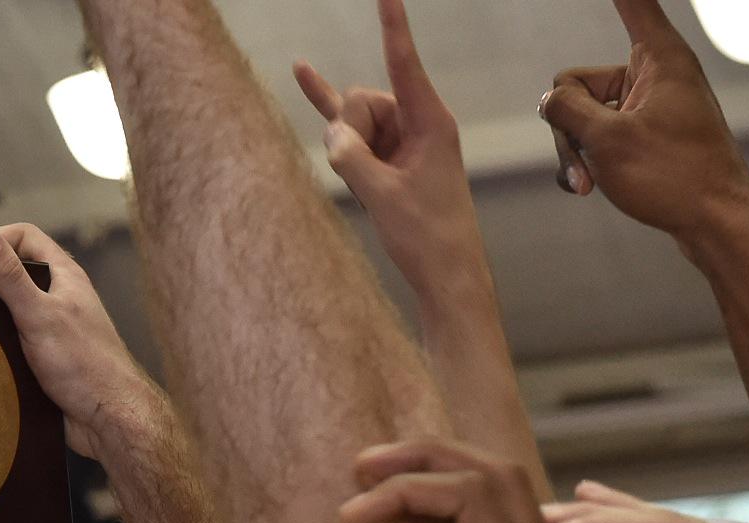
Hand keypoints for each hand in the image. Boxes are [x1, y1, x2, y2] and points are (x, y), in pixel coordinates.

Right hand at [0, 224, 157, 456]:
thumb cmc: (86, 365)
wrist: (111, 419)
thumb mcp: (39, 314)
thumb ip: (9, 277)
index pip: (26, 237)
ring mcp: (53, 328)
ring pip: (12, 310)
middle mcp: (60, 298)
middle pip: (15, 272)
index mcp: (64, 277)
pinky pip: (13, 342)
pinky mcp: (46, 357)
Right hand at [292, 0, 486, 281]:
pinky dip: (327, 103)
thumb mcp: (383, 195)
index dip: (392, 25)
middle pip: (363, 98)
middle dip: (349, 129)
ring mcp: (398, 136)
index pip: (403, 62)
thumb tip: (332, 136)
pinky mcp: (384, 152)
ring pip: (351, 119)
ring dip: (345, 147)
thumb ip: (351, 158)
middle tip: (364, 172)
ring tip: (368, 183)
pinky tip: (303, 72)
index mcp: (430, 122)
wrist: (444, 272)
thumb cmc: (426, 236)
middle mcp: (416, 121)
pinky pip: (349, 123)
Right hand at [538, 0, 748, 237]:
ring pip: (582, 113)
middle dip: (568, 125)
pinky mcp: (646, 131)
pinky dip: (589, 158)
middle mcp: (655, 75)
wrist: (716, 225)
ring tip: (588, 183)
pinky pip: (598, 133)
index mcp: (658, 59)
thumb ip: (563, 108)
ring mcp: (651, 104)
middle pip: (578, 81)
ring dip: (576, 149)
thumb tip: (549, 100)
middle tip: (583, 163)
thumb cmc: (673, 178)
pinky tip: (592, 187)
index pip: (633, 1)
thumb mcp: (604, 139)